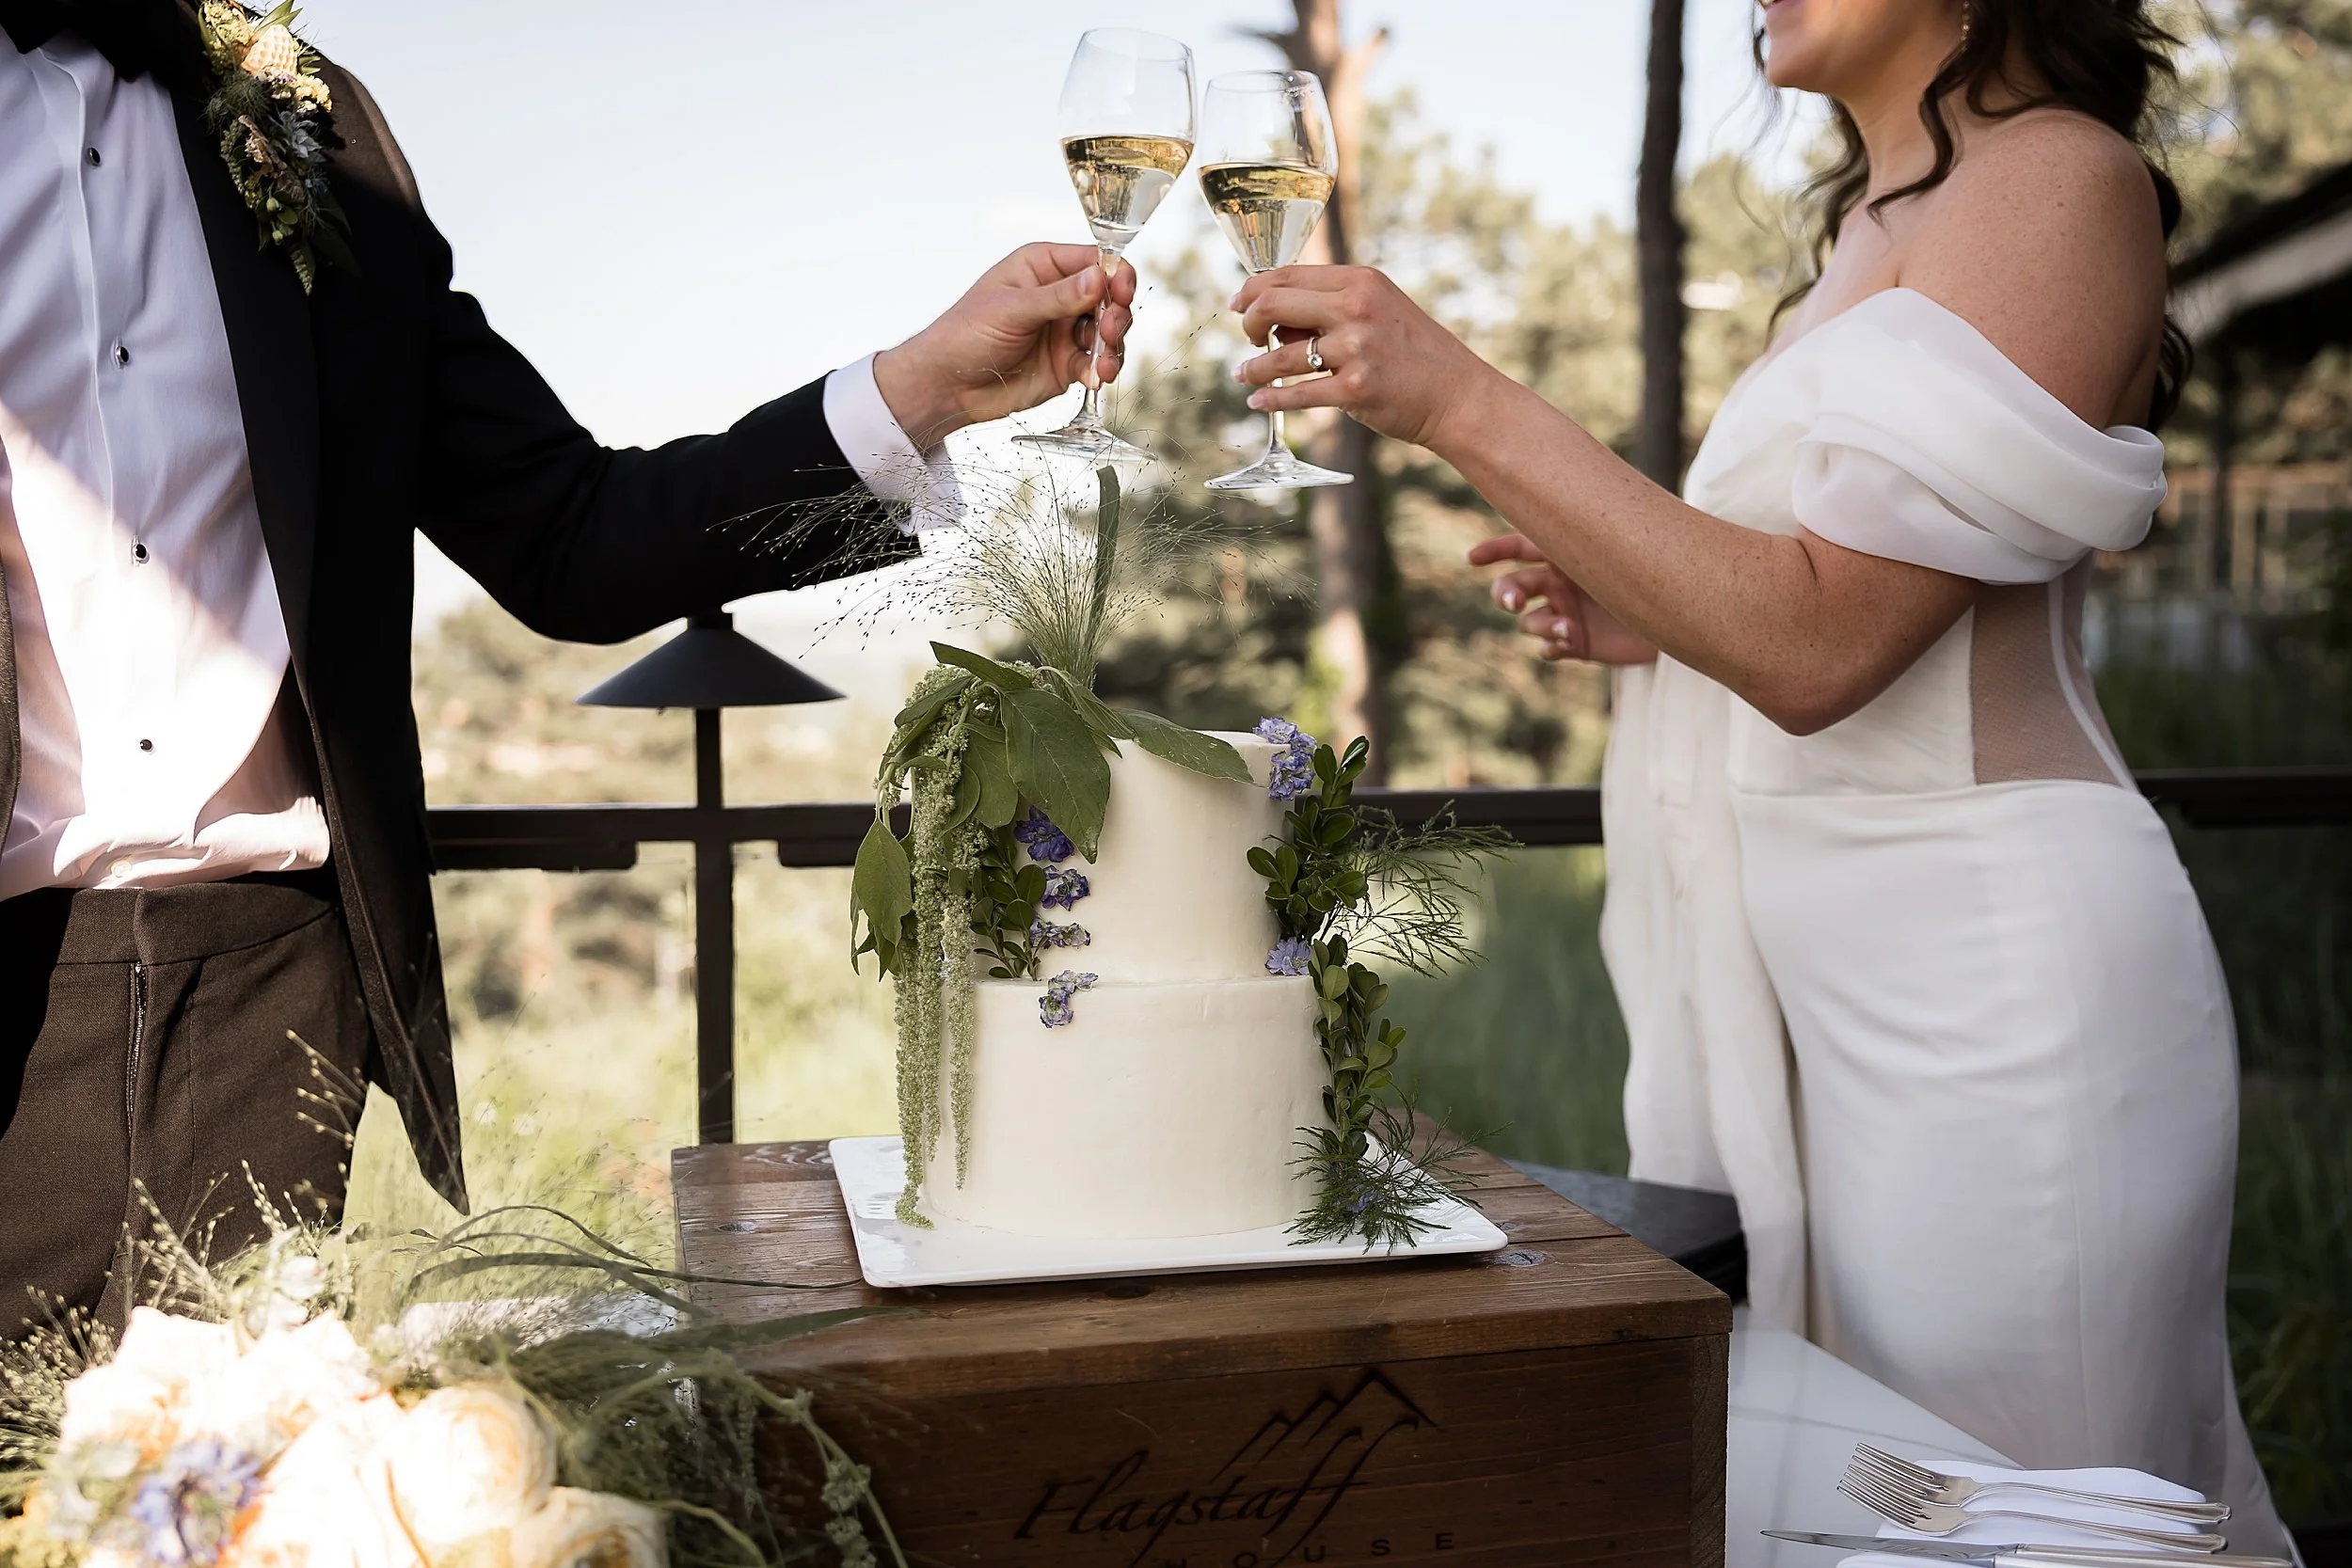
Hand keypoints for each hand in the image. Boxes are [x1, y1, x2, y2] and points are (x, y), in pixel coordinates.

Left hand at [873, 243, 1136, 447]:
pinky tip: (1093, 378)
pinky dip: (1100, 370)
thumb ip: (1058, 297)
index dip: (1115, 275)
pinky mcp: (1067, 364)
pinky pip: (1096, 362)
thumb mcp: (1011, 310)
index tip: (1120, 292)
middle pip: (1110, 297)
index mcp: (1044, 267)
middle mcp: (1060, 295)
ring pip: (1109, 332)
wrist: (947, 385)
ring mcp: (1065, 330)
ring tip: (1104, 363)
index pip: (1095, 261)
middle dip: (1117, 314)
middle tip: (1108, 332)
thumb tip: (1099, 278)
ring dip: (1113, 346)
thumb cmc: (966, 333)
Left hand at [1229, 264, 1494, 448]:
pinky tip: (1257, 401)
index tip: (1238, 305)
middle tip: (1249, 340)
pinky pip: (1298, 393)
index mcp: (1360, 281)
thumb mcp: (1379, 311)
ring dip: (1254, 368)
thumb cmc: (1414, 354)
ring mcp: (1357, 349)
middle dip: (1250, 324)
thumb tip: (1275, 319)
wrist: (1458, 395)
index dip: (1252, 290)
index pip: (1287, 274)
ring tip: (1244, 375)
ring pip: (1281, 355)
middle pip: (1274, 304)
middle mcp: (1357, 308)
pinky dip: (1270, 399)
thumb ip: (1331, 308)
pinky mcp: (1357, 389)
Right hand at [1467, 534, 1656, 664]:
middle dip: (1504, 594)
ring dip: (1540, 625)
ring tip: (1567, 628)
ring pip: (1529, 621)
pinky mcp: (1577, 643)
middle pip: (1513, 587)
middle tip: (1514, 602)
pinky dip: (1551, 646)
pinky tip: (1565, 642)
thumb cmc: (1658, 569)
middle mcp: (1559, 583)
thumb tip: (1566, 515)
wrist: (1684, 610)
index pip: (1518, 547)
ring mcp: (1566, 614)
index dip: (1492, 551)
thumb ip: (1592, 541)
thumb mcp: (1622, 551)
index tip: (1472, 559)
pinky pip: (1548, 648)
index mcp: (1565, 554)